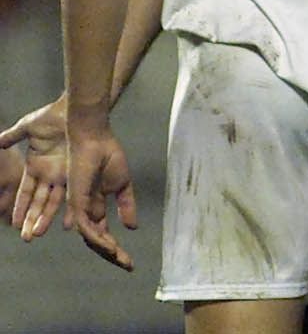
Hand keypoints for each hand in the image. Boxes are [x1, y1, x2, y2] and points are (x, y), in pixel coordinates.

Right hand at [1, 95, 69, 239]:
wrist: (75, 109)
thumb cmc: (51, 117)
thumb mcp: (27, 127)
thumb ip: (12, 136)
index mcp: (36, 166)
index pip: (25, 192)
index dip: (20, 208)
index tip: (14, 224)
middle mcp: (50, 174)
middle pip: (39, 202)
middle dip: (33, 219)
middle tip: (28, 238)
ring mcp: (64, 173)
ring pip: (54, 201)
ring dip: (47, 217)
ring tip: (41, 233)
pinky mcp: (78, 170)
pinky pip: (74, 191)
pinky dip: (72, 206)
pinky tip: (71, 221)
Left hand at [64, 113, 137, 270]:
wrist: (95, 139)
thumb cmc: (108, 156)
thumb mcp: (123, 184)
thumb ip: (126, 205)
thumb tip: (132, 228)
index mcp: (96, 206)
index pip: (104, 233)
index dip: (116, 248)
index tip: (130, 261)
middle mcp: (86, 211)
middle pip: (97, 240)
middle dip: (112, 255)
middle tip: (127, 266)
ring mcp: (80, 208)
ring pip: (91, 238)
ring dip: (106, 250)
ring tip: (120, 258)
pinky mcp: (77, 202)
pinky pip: (87, 227)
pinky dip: (98, 238)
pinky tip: (112, 245)